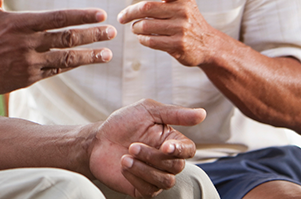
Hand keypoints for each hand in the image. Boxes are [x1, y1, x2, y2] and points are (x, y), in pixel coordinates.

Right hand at [0, 0, 114, 93]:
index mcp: (20, 23)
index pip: (57, 18)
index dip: (80, 16)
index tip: (100, 14)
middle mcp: (27, 44)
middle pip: (67, 39)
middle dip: (92, 35)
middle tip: (112, 32)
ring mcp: (29, 63)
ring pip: (66, 59)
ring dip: (89, 55)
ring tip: (107, 53)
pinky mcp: (27, 79)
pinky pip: (55, 71)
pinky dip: (71, 66)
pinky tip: (84, 61)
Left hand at [89, 99, 204, 197]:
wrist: (97, 140)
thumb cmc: (122, 123)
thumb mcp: (146, 110)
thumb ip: (174, 113)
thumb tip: (203, 113)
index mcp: (171, 141)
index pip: (189, 150)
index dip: (180, 150)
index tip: (165, 146)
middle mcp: (167, 160)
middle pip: (176, 167)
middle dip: (153, 157)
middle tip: (132, 146)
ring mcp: (156, 176)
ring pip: (166, 181)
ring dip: (144, 168)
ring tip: (125, 157)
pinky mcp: (143, 188)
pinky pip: (150, 190)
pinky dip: (136, 177)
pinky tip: (123, 165)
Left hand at [119, 0, 216, 66]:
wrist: (208, 44)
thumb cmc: (190, 16)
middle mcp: (183, 11)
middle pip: (146, 9)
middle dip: (129, 13)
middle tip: (122, 17)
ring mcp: (181, 29)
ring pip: (146, 26)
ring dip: (135, 27)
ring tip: (135, 27)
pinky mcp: (178, 45)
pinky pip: (150, 41)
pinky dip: (142, 39)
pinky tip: (143, 37)